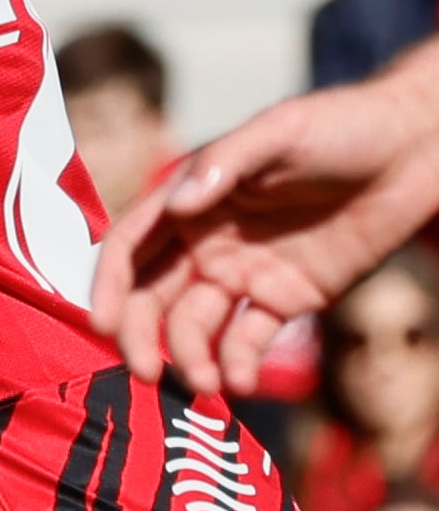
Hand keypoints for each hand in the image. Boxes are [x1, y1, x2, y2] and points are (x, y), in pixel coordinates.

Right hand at [93, 61, 438, 391]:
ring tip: (207, 384)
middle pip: (153, 297)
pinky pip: (250, 338)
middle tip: (144, 372)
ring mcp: (245, 273)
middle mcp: (207, 242)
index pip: (131, 247)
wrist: (414, 149)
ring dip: (191, 357)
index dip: (109, 285)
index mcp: (191, 200)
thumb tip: (175, 207)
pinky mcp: (287, 298)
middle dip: (142, 336)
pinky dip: (238, 362)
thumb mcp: (278, 133)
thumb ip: (224, 165)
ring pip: (197, 325)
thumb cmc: (340, 126)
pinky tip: (240, 381)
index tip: (103, 323)